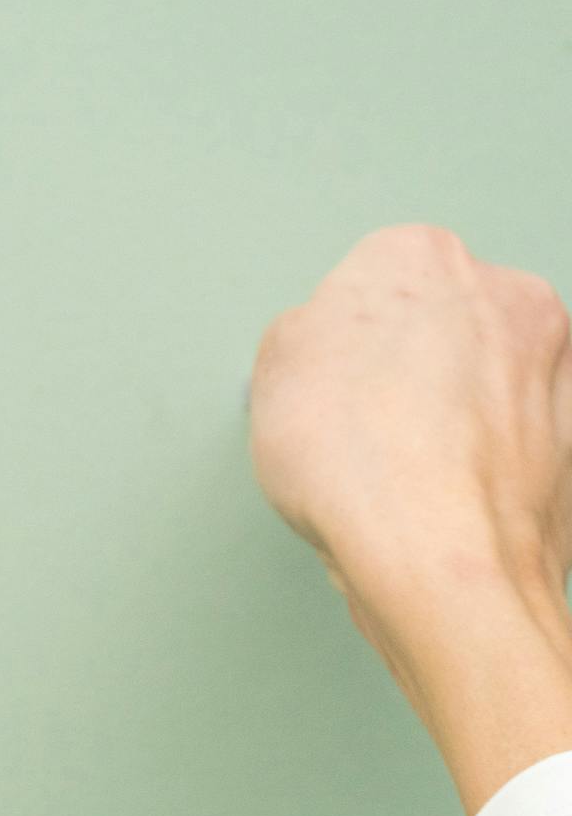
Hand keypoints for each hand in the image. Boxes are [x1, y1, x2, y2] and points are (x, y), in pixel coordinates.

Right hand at [251, 223, 571, 633]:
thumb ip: (302, 334)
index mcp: (418, 256)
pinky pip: (512, 434)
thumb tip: (320, 349)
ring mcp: (551, 363)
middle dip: (399, 366)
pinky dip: (481, 456)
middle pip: (434, 323)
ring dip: (443, 412)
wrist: (439, 558)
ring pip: (479, 379)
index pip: (365, 282)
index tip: (317, 383)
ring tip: (394, 468)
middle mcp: (502, 293)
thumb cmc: (362, 462)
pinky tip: (438, 492)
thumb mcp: (272, 370)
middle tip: (352, 424)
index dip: (333, 340)